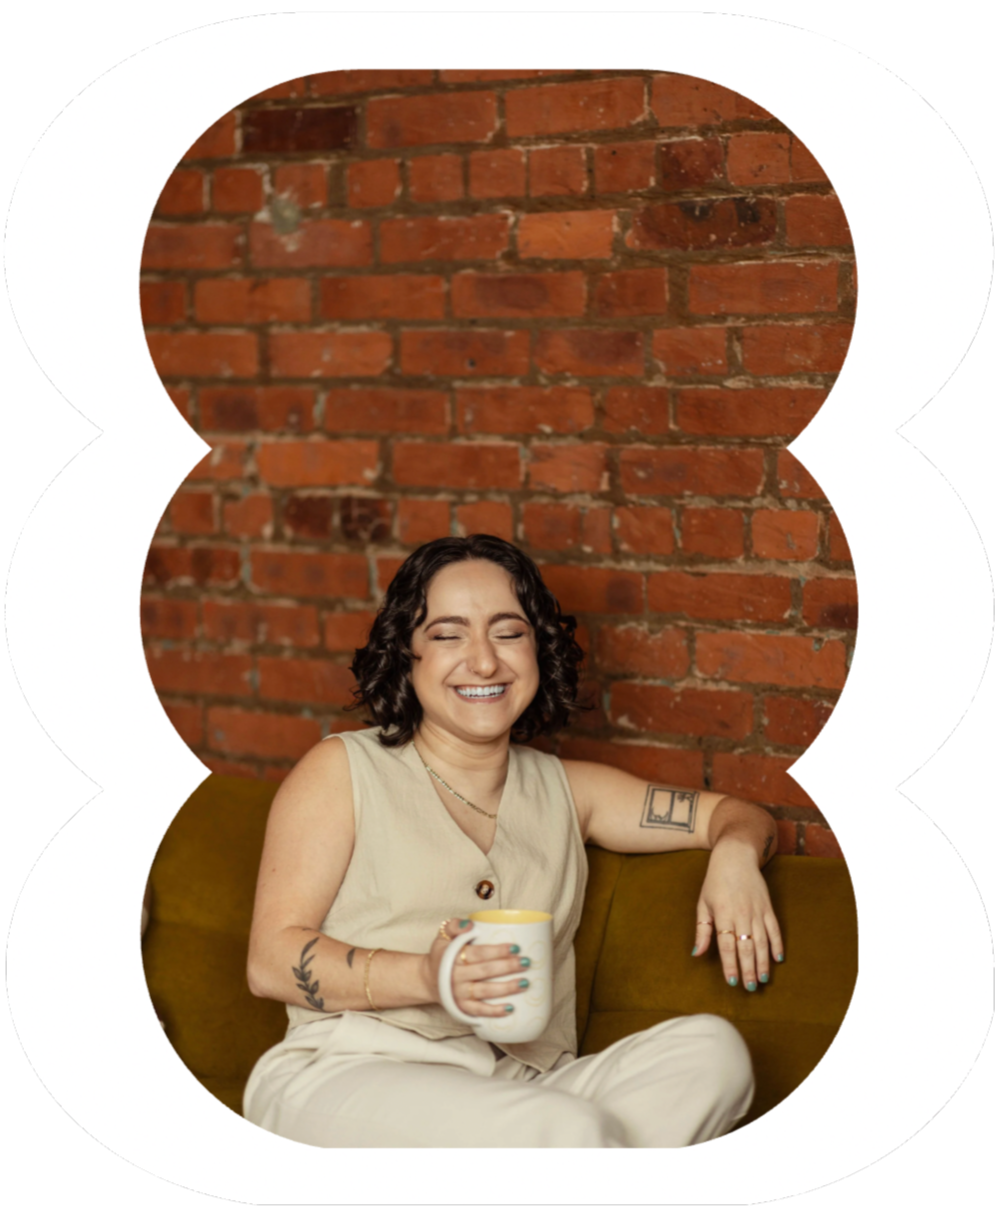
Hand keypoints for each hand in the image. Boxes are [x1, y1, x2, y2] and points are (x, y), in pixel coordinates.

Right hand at [425, 918, 530, 1018]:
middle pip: (485, 971)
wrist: (428, 980)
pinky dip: (494, 1011)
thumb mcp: (442, 936)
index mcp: (452, 957)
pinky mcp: (461, 1008)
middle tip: (526, 962)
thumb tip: (469, 924)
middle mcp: (455, 976)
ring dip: (506, 988)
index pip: (478, 953)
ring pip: (485, 991)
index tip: (516, 947)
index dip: (497, 951)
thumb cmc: (441, 955)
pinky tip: (511, 1008)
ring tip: (525, 983)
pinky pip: (479, 1011)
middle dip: (508, 967)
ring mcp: (458, 994)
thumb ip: (454, 925)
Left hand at [691, 840, 783, 990]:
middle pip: (746, 947)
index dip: (730, 965)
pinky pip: (775, 929)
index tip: (731, 982)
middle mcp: (742, 914)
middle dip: (748, 969)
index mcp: (723, 913)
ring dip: (763, 962)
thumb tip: (697, 954)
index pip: (727, 946)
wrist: (736, 856)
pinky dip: (777, 944)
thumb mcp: (703, 903)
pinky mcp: (768, 907)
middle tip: (750, 988)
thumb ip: (702, 931)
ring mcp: (757, 910)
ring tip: (763, 979)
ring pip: (762, 942)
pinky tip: (778, 959)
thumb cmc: (715, 881)